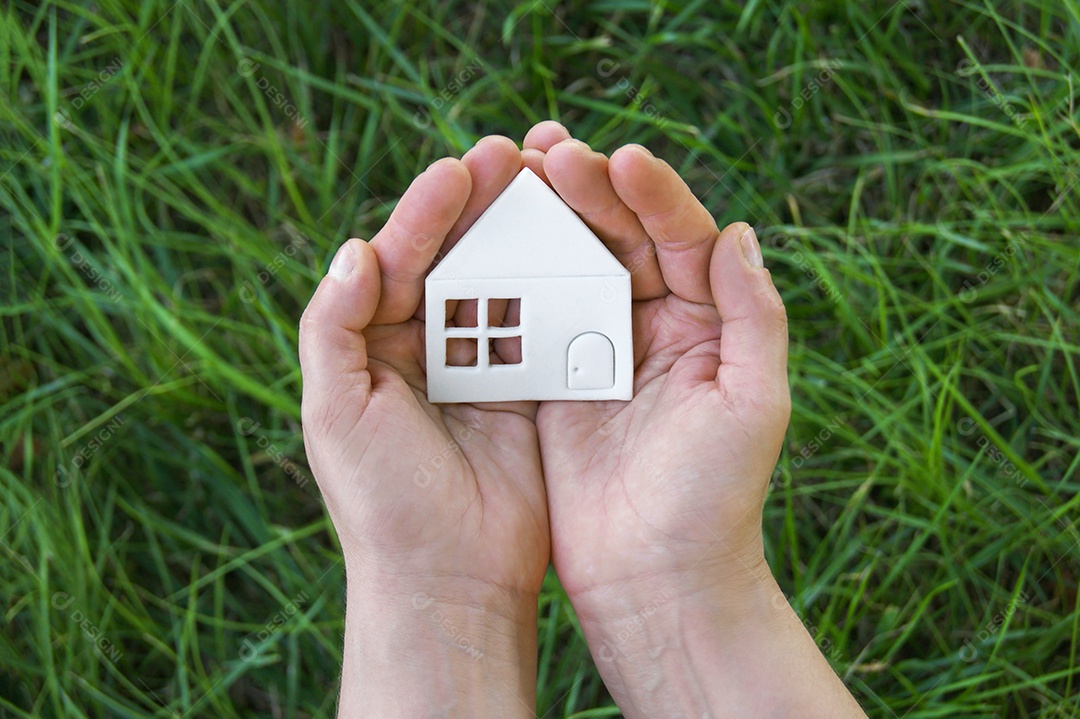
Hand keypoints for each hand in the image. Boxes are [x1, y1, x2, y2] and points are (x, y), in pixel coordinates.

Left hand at [299, 136, 546, 716]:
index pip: (399, 260)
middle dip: (481, 206)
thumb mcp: (335, 413)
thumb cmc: (382, 502)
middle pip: (455, 258)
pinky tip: (582, 248)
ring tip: (553, 185)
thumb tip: (352, 249)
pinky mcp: (528, 391)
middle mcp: (427, 348)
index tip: (459, 169)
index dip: (425, 213)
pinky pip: (544, 327)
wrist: (449, 580)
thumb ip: (331, 328)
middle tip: (514, 154)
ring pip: (504, 282)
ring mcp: (481, 367)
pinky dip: (560, 287)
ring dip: (526, 235)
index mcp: (374, 345)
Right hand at [524, 122, 788, 612]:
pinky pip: (531, 315)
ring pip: (570, 265)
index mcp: (706, 324)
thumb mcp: (754, 405)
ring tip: (510, 177)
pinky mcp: (553, 381)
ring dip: (542, 220)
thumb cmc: (716, 500)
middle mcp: (653, 327)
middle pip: (619, 238)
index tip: (618, 159)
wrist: (657, 581)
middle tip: (546, 152)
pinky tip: (480, 244)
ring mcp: (598, 351)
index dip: (652, 194)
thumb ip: (754, 318)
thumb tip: (738, 231)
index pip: (681, 237)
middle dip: (586, 191)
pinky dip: (509, 277)